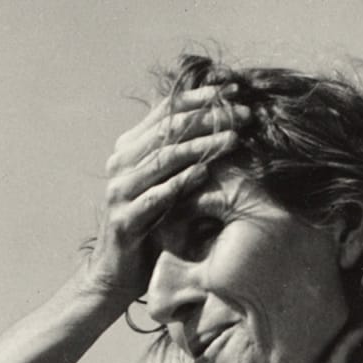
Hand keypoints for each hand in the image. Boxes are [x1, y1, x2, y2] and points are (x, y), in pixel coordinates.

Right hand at [81, 86, 248, 306]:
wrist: (118, 273)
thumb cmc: (150, 227)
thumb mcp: (165, 185)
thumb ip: (181, 158)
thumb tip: (223, 125)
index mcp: (130, 148)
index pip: (166, 110)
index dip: (201, 97)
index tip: (235, 90)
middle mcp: (121, 163)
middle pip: (169, 129)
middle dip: (209, 117)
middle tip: (244, 113)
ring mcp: (120, 190)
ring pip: (164, 158)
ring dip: (202, 146)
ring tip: (234, 139)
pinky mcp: (124, 219)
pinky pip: (156, 196)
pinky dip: (181, 183)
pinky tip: (206, 174)